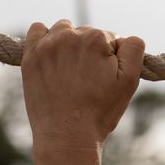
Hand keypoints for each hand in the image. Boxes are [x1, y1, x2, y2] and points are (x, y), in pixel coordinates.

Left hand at [21, 20, 144, 150]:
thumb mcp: (130, 80)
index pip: (112, 38)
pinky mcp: (30, 57)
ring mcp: (46, 46)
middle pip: (88, 33)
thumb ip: (134, 49)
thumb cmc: (101, 110)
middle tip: (90, 79)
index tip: (106, 78)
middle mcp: (70, 36)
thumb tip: (126, 37)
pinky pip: (37, 30)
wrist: (67, 135)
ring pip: (65, 29)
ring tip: (72, 69)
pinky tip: (52, 55)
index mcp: (96, 38)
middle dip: (92, 51)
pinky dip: (45, 37)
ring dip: (70, 42)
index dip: (113, 59)